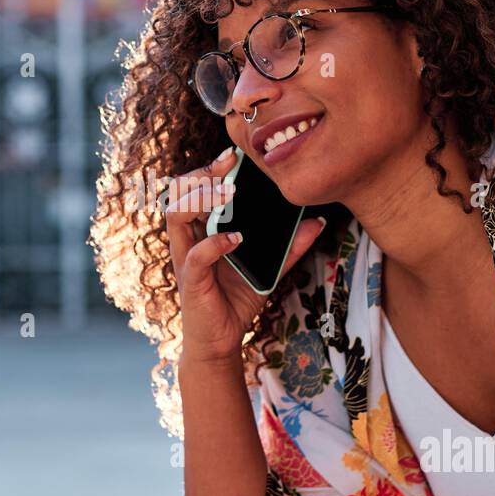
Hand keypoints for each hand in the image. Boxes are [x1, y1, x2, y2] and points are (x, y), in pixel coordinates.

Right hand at [165, 146, 326, 365]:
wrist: (221, 341)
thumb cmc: (236, 301)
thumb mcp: (269, 268)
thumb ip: (289, 246)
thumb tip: (317, 221)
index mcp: (201, 230)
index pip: (195, 188)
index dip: (209, 168)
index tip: (234, 154)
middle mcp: (188, 239)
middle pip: (178, 192)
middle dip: (201, 173)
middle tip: (228, 163)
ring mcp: (186, 258)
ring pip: (176, 215)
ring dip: (202, 199)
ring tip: (229, 193)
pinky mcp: (191, 280)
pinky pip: (196, 255)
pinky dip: (214, 242)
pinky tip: (236, 238)